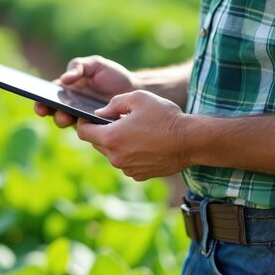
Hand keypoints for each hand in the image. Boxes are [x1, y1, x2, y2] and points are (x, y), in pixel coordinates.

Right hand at [34, 56, 137, 127]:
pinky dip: (81, 126)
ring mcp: (80, 117)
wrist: (133, 90)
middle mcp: (70, 104)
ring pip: (65, 121)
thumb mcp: (95, 65)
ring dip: (62, 119)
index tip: (39, 101)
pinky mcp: (92, 126)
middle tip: (49, 110)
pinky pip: (83, 128)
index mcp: (67, 89)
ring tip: (66, 116)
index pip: (48, 95)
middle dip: (48, 111)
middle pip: (52, 110)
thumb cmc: (112, 75)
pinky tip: (83, 122)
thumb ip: (78, 67)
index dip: (40, 99)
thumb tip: (64, 79)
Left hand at [75, 90, 189, 180]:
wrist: (191, 141)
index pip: (83, 132)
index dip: (83, 123)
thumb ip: (114, 103)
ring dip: (118, 144)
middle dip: (103, 132)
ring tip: (137, 132)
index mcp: (111, 137)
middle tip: (118, 121)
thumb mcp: (138, 98)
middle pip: (97, 144)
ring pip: (112, 154)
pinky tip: (146, 144)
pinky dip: (130, 154)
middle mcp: (115, 157)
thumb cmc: (164, 116)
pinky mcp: (138, 175)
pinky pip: (127, 163)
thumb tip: (100, 112)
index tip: (89, 117)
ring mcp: (126, 169)